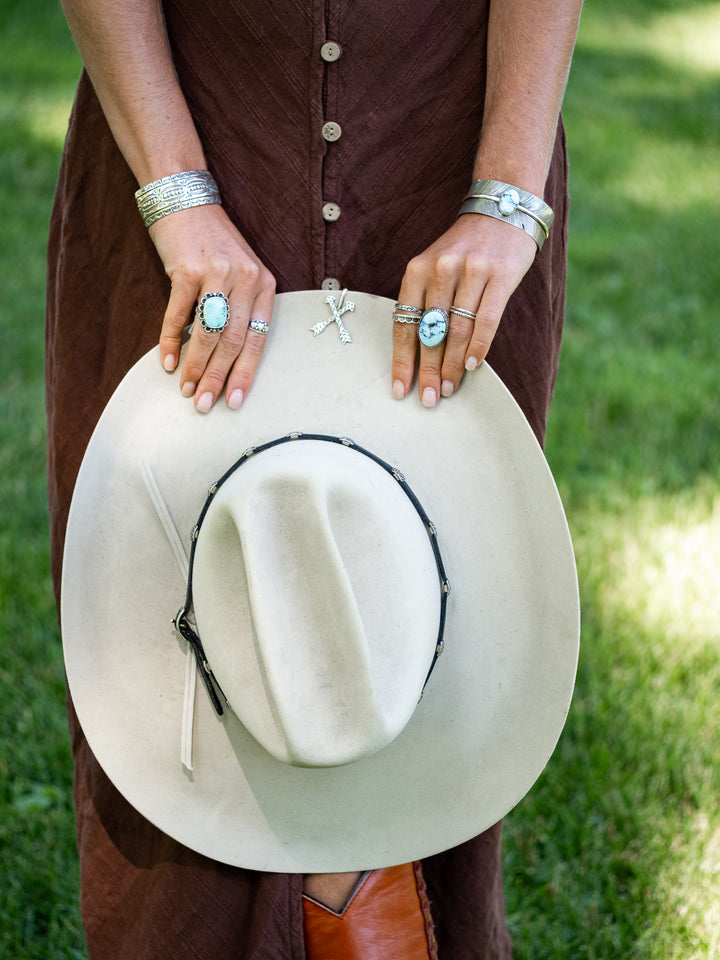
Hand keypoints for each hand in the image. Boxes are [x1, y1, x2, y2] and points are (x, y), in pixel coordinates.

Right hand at [150, 204, 275, 411]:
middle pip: (232, 341)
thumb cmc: (214, 244)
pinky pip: (178, 315)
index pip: (257, 338)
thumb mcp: (241, 272)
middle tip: (204, 404)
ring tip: (185, 389)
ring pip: (207, 333)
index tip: (234, 401)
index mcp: (263, 283)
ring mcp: (215, 273)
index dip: (245, 373)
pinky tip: (167, 361)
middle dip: (217, 378)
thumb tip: (227, 361)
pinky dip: (171, 341)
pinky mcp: (185, 269)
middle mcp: (244, 278)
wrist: (185, 200)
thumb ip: (241, 309)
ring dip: (195, 366)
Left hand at [391, 214, 536, 406]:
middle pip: (431, 332)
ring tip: (449, 388)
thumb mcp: (435, 268)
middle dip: (428, 371)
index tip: (401, 389)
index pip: (404, 323)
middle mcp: (441, 269)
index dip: (402, 360)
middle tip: (428, 398)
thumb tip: (421, 356)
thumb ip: (426, 304)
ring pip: (457, 330)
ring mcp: (472, 271)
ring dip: (453, 365)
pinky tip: (474, 367)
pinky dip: (479, 346)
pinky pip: (487, 319)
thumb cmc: (464, 251)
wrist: (501, 210)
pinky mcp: (500, 274)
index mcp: (417, 270)